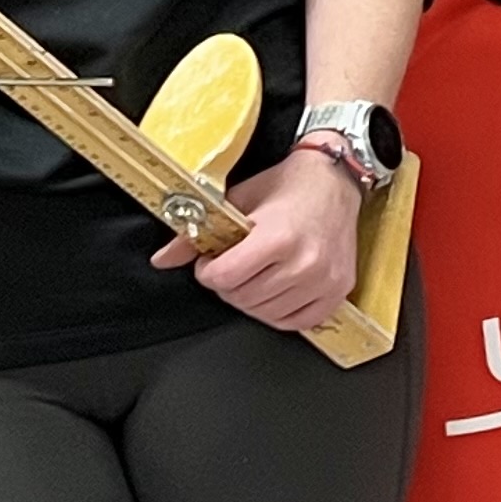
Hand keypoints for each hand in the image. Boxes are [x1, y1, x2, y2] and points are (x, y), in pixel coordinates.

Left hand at [158, 143, 364, 332]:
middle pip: (242, 298)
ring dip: (251, 298)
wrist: (334, 179)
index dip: (208, 271)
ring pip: (266, 313)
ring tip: (255, 273)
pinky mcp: (338, 290)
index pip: (224, 278)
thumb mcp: (238, 200)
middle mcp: (304, 262)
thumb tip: (162, 259)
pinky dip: (279, 312)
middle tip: (234, 264)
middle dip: (227, 284)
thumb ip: (197, 233)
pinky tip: (275, 290)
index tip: (212, 260)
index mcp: (278, 237)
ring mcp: (324, 280)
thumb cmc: (288, 186)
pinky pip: (297, 322)